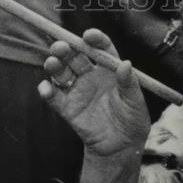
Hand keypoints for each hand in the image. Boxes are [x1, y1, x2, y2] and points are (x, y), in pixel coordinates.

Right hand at [39, 29, 149, 156]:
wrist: (121, 147)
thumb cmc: (132, 121)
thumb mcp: (135, 102)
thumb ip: (129, 84)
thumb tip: (126, 64)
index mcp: (109, 70)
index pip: (100, 48)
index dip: (94, 39)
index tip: (89, 36)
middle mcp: (91, 76)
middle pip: (75, 55)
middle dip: (66, 48)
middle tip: (61, 47)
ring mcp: (77, 90)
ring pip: (61, 72)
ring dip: (54, 65)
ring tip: (52, 63)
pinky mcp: (67, 108)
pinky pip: (53, 96)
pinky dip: (46, 91)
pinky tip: (46, 88)